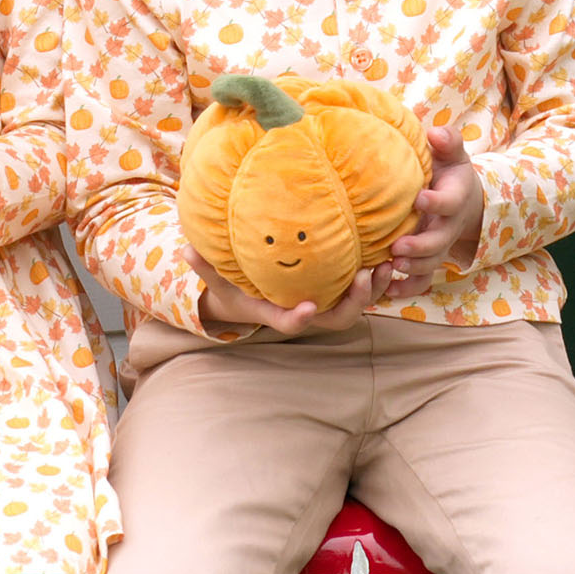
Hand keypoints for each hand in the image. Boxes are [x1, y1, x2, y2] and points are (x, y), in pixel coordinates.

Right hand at [188, 247, 387, 335]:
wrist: (254, 297)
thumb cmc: (235, 288)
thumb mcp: (218, 280)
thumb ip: (206, 267)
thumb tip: (186, 250)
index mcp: (278, 313)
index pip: (290, 323)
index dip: (300, 319)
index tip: (309, 308)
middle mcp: (306, 312)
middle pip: (337, 318)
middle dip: (354, 302)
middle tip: (364, 276)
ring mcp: (325, 304)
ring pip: (356, 305)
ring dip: (374, 289)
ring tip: (387, 262)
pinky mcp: (337, 291)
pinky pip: (361, 289)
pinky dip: (376, 277)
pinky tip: (388, 250)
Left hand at [379, 127, 485, 300]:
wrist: (464, 200)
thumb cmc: (448, 172)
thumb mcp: (453, 154)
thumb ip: (448, 141)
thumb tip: (435, 132)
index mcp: (454, 198)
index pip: (449, 202)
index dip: (437, 202)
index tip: (420, 199)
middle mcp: (448, 226)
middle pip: (439, 241)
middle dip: (420, 246)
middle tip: (398, 247)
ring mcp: (440, 246)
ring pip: (431, 264)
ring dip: (413, 268)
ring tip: (392, 267)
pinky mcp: (430, 260)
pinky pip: (422, 281)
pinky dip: (408, 289)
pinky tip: (389, 292)